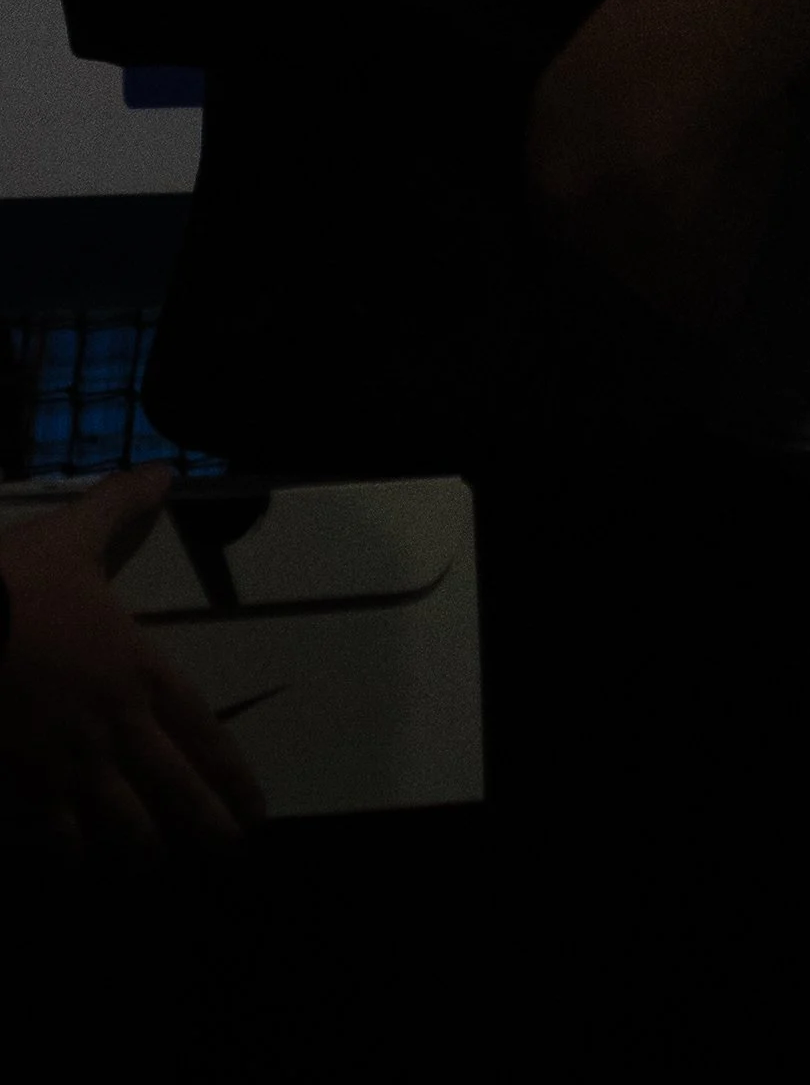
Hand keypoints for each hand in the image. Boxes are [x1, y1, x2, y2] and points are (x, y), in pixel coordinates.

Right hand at [0, 465, 267, 852]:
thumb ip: (122, 506)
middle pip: (175, 792)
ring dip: (141, 850)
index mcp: (137, 670)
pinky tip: (71, 865)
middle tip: (231, 854)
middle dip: (207, 827)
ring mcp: (63, 764)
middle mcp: (112, 726)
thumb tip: (166, 471)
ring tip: (153, 867)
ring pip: (121, 828)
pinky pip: (52, 838)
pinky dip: (65, 855)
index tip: (255, 808)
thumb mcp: (72, 534)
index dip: (232, 775)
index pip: (202, 732)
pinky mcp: (15, 788)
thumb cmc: (9, 579)